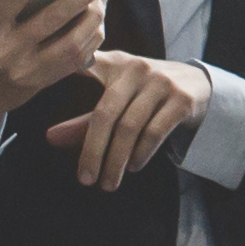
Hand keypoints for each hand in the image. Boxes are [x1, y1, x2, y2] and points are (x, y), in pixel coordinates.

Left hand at [39, 54, 209, 191]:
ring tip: (108, 182)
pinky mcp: (183, 99)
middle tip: (85, 179)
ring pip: (130, 127)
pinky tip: (132, 167)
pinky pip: (155, 132)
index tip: (46, 87)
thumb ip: (84, 120)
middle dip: (93, 150)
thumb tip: (50, 138)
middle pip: (106, 113)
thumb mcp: (117, 99)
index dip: (70, 67)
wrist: (198, 83)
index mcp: (114, 64)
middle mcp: (138, 68)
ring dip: (116, 160)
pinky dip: (141, 153)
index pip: (86, 64)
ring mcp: (162, 82)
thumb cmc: (146, 92)